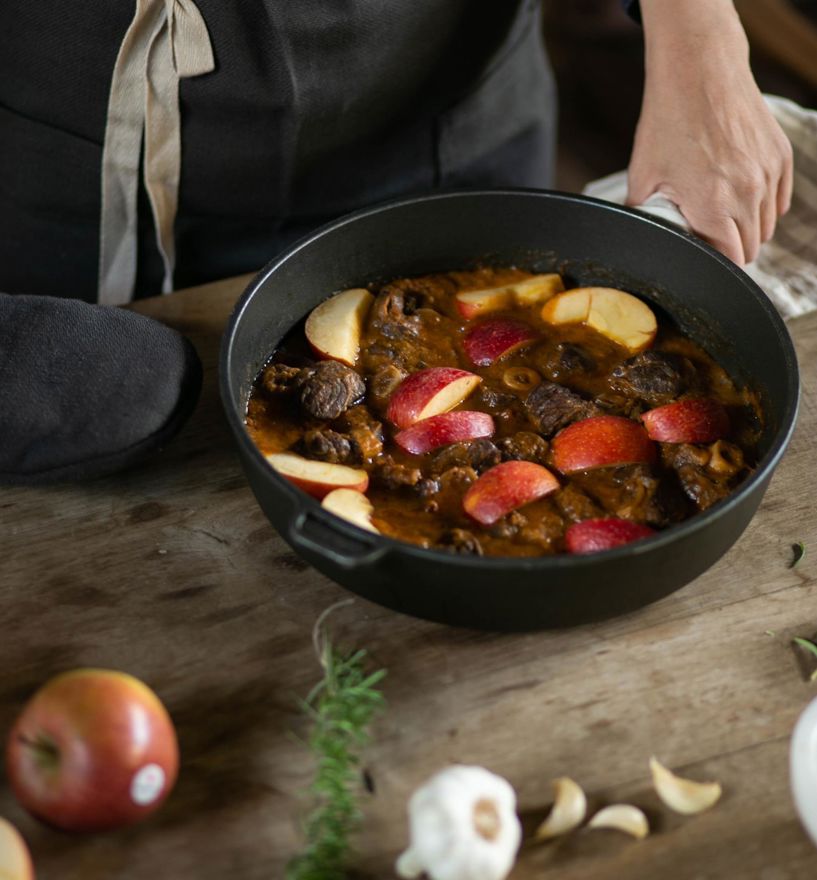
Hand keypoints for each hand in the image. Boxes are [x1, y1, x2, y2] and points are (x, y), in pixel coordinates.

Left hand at [627, 0, 792, 264]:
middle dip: (730, 250)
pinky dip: (764, 207)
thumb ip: (643, 214)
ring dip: (747, 230)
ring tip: (723, 218)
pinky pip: (780, 201)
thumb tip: (638, 235)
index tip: (701, 257)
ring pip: (767, 226)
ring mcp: (768, 174)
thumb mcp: (642, 176)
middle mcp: (747, 193)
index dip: (714, 263)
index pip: (729, 258)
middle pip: (750, 247)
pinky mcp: (780, 157)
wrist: (700, 72)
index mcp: (713, 205)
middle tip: (707, 239)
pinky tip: (742, 200)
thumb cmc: (669, 122)